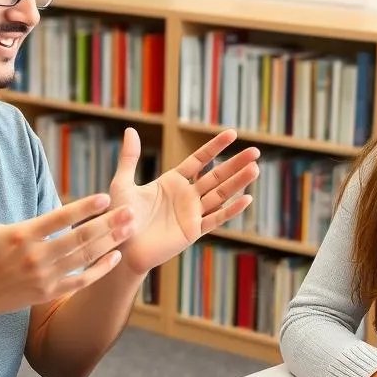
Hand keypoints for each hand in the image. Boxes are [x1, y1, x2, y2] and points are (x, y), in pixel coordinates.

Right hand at [0, 169, 135, 317]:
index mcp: (21, 235)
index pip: (58, 218)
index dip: (82, 208)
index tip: (104, 198)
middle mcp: (35, 257)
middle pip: (79, 239)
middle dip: (108, 225)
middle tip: (131, 212)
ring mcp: (44, 277)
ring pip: (83, 258)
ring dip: (109, 243)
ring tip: (129, 229)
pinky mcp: (47, 294)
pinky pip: (79, 282)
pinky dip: (98, 271)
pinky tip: (115, 258)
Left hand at [106, 127, 259, 275]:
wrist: (121, 247)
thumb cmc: (120, 217)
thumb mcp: (123, 183)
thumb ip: (130, 158)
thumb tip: (131, 129)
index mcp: (173, 182)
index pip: (200, 160)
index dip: (215, 147)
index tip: (232, 134)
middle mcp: (186, 196)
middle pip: (217, 176)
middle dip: (236, 164)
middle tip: (256, 151)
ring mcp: (192, 213)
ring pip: (220, 195)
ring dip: (238, 183)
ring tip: (255, 169)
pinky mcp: (193, 231)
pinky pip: (215, 219)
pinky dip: (231, 210)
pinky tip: (246, 199)